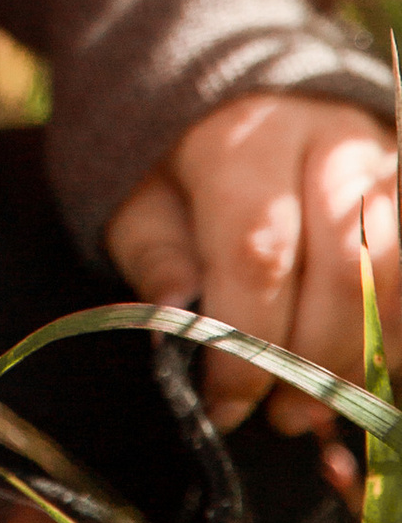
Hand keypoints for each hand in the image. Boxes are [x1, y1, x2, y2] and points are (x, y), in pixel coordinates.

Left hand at [106, 97, 399, 431]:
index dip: (248, 341)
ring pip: (395, 279)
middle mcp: (330, 142)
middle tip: (279, 416)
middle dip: (311, 362)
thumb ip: (158, 255)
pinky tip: (360, 373)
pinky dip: (393, 339)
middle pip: (343, 271)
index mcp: (247, 138)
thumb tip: (177, 315)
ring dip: (360, 361)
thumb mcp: (146, 204)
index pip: (259, 250)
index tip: (225, 403)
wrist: (251, 106)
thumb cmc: (190, 172)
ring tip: (315, 408)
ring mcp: (385, 165)